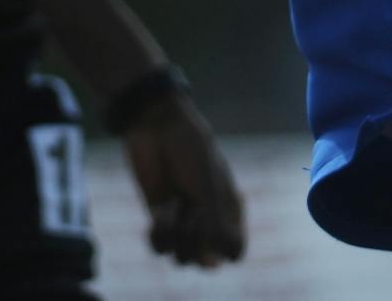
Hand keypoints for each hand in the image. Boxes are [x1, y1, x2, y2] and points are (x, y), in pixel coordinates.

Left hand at [120, 91, 245, 268]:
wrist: (158, 125)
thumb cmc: (191, 151)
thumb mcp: (208, 190)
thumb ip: (213, 228)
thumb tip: (213, 266)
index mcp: (230, 210)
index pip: (233, 251)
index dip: (223, 246)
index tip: (214, 220)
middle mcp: (208, 220)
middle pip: (205, 260)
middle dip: (196, 240)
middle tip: (193, 211)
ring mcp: (183, 221)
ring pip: (181, 258)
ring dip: (176, 236)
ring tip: (174, 205)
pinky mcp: (159, 218)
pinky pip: (160, 248)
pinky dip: (159, 234)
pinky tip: (161, 211)